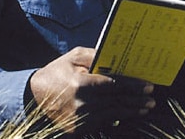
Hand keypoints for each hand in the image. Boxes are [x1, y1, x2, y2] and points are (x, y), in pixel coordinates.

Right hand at [28, 47, 154, 133]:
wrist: (33, 97)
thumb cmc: (57, 72)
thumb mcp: (73, 57)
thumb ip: (95, 56)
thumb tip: (118, 57)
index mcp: (81, 83)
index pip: (114, 84)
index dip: (133, 86)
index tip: (148, 86)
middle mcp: (82, 103)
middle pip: (117, 101)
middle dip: (136, 99)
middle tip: (151, 98)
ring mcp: (80, 118)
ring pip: (113, 114)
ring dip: (132, 111)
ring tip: (146, 107)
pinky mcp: (78, 129)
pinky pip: (103, 122)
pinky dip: (117, 118)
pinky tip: (128, 114)